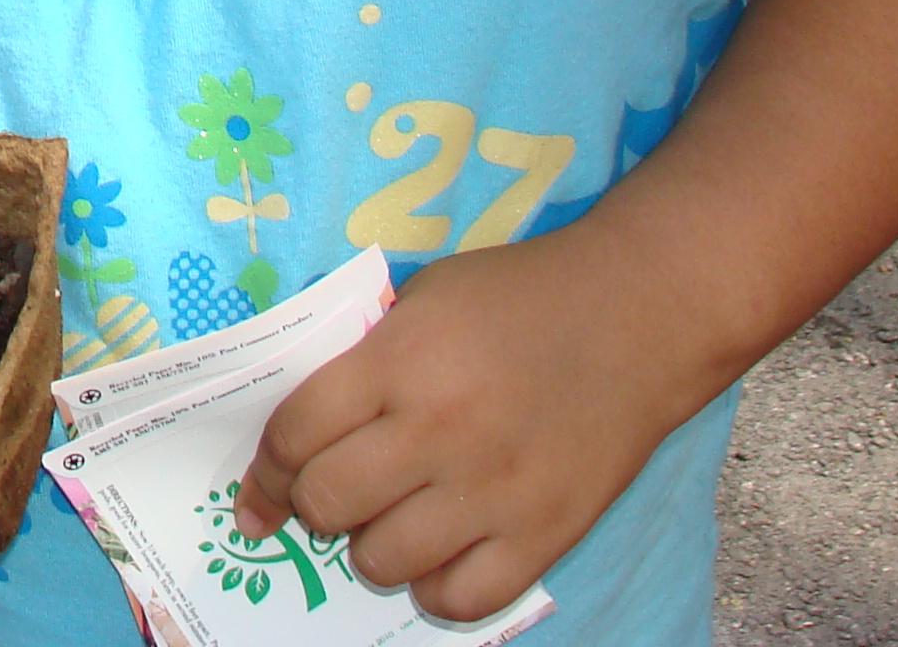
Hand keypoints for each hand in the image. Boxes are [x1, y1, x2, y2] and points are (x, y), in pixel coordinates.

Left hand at [233, 237, 691, 623]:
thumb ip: (365, 359)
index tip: (259, 494)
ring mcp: (494, 490)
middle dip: (313, 506)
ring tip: (392, 519)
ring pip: (383, 561)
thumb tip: (307, 430)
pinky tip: (441, 555)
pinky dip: (436, 589)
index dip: (264, 472)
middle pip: (328, 503)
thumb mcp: (424, 298)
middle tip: (333, 495)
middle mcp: (439, 430)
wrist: (638, 314)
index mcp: (398, 361)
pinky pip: (462, 600)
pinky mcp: (547, 534)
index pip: (296, 434)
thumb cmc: (520, 297)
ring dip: (371, 547)